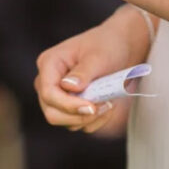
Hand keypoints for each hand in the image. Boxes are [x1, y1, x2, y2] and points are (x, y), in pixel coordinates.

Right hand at [34, 5, 151, 132]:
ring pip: (65, 122)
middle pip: (52, 113)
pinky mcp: (69, 106)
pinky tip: (107, 106)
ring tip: (109, 102)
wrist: (121, 47)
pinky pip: (78, 124)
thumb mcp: (98, 56)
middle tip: (104, 106)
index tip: (92, 107)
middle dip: (79, 115)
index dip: (68, 105)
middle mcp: (48, 81)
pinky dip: (95, 121)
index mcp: (49, 64)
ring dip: (90, 118)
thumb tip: (69, 87)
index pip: (48, 93)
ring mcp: (58, 95)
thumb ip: (83, 72)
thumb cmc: (107, 45)